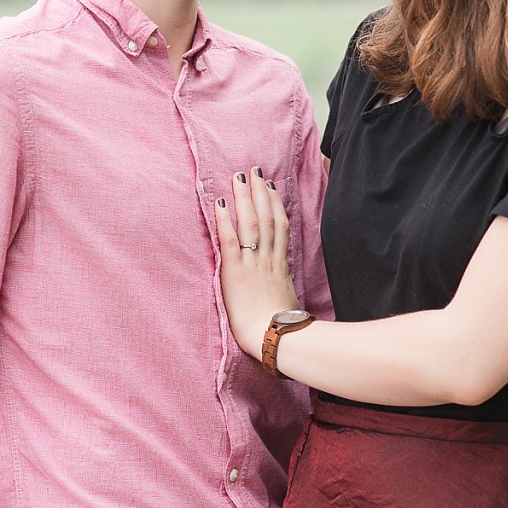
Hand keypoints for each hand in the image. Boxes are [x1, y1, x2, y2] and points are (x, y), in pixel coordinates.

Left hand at [216, 168, 303, 358]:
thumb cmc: (281, 327)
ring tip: (238, 176)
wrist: (275, 337)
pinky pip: (230, 240)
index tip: (270, 187)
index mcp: (280, 265)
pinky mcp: (236, 272)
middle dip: (259, 192)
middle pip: (266, 218)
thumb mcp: (286, 301)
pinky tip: (221, 202)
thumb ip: (281, 287)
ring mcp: (253, 263)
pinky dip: (226, 220)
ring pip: (251, 223)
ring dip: (245, 198)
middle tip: (253, 170)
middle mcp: (268, 259)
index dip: (274, 204)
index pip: (280, 227)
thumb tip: (280, 286)